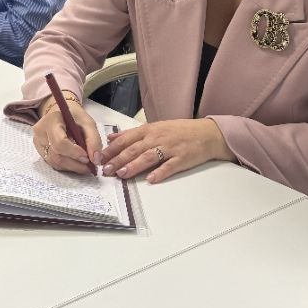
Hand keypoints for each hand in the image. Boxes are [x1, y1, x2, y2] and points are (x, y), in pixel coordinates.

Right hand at [32, 98, 102, 175]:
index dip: (74, 153)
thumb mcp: (88, 123)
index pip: (60, 142)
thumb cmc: (75, 117)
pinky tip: (76, 163)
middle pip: (56, 155)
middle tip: (90, 166)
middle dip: (75, 164)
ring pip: (55, 162)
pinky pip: (53, 164)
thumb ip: (94, 140)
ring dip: (72, 167)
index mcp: (51, 120)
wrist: (62, 115)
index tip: (87, 158)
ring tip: (85, 165)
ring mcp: (38, 143)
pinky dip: (67, 166)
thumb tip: (95, 159)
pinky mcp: (40, 152)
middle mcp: (41, 133)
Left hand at [99, 118, 231, 183]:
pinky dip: (160, 173)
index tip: (100, 158)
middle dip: (118, 160)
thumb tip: (111, 138)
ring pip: (148, 157)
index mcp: (150, 130)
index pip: (127, 139)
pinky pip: (169, 166)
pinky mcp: (182, 159)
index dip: (112, 149)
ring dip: (134, 166)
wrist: (206, 134)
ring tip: (122, 174)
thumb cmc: (179, 131)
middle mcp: (158, 138)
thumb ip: (133, 133)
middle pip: (134, 149)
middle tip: (106, 170)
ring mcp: (170, 148)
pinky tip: (150, 179)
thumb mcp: (155, 127)